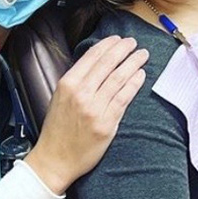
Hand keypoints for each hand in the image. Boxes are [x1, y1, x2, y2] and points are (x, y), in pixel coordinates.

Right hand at [24, 36, 148, 193]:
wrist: (55, 159)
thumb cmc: (57, 129)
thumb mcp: (59, 97)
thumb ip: (77, 81)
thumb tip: (98, 63)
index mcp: (68, 84)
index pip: (92, 57)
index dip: (107, 45)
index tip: (117, 39)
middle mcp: (81, 94)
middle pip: (107, 64)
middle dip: (123, 49)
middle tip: (133, 42)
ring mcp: (95, 109)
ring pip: (119, 78)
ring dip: (133, 63)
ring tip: (142, 54)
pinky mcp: (107, 124)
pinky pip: (124, 98)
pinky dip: (134, 83)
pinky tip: (140, 75)